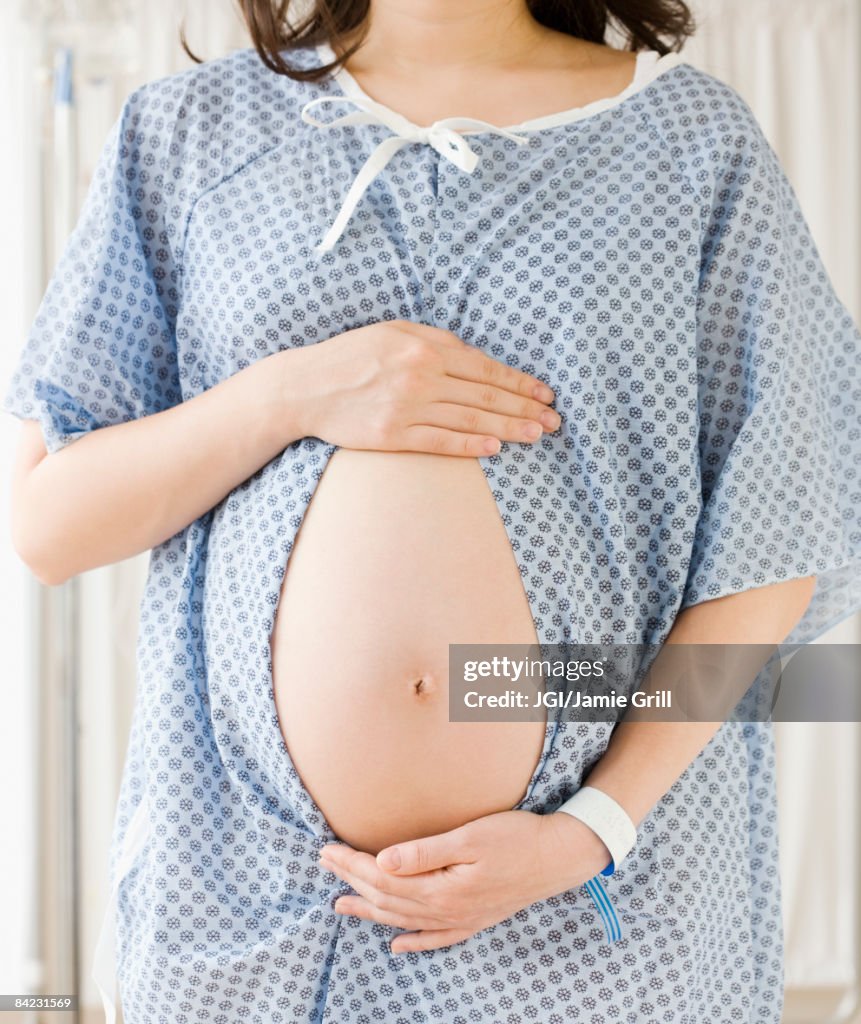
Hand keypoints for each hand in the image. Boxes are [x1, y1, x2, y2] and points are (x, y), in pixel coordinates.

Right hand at [286, 319, 560, 455]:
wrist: (305, 386)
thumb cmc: (351, 355)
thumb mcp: (393, 331)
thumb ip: (435, 340)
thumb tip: (474, 356)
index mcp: (425, 348)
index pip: (485, 367)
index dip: (519, 382)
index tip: (545, 393)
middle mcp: (421, 376)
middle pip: (485, 394)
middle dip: (525, 407)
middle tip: (555, 420)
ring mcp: (407, 407)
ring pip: (470, 419)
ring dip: (508, 428)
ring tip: (537, 435)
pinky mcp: (393, 435)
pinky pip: (440, 441)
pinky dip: (470, 445)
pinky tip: (496, 449)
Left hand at [318, 808, 611, 953]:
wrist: (559, 857)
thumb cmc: (516, 839)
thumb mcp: (470, 838)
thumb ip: (424, 853)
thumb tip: (382, 860)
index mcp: (441, 888)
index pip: (383, 878)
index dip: (352, 864)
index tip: (327, 850)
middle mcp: (446, 910)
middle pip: (387, 898)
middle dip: (352, 881)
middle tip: (325, 864)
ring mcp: (461, 918)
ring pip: (404, 919)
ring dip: (371, 910)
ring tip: (342, 903)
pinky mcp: (475, 919)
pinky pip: (436, 937)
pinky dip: (413, 941)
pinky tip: (397, 944)